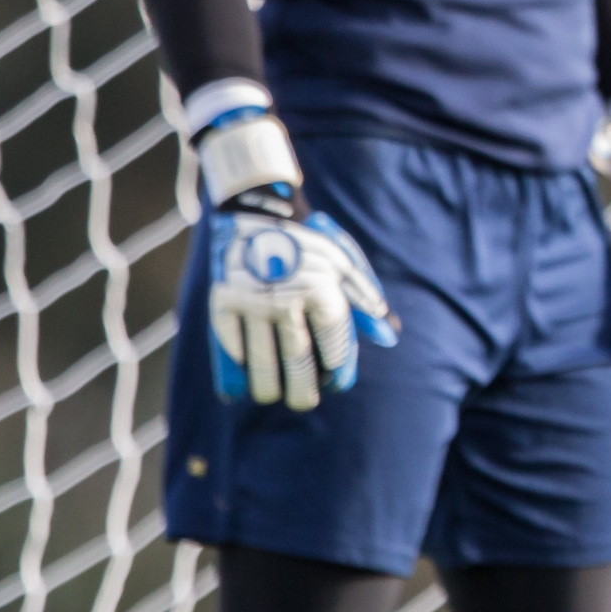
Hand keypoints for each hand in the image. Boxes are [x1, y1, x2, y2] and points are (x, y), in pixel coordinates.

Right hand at [206, 198, 398, 411]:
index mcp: (320, 287)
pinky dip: (233, 371)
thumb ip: (367, 301)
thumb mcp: (345, 263)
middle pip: (297, 359)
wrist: (257, 210)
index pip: (333, 342)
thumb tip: (390, 338)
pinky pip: (228, 346)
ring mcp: (250, 301)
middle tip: (305, 401)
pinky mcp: (221, 301)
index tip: (336, 382)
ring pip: (260, 360)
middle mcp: (285, 296)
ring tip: (275, 396)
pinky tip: (240, 388)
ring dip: (268, 386)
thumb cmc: (309, 245)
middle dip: (302, 389)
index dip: (338, 368)